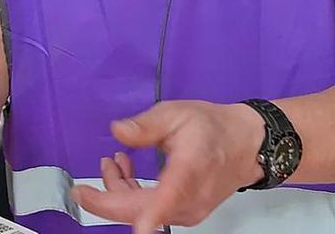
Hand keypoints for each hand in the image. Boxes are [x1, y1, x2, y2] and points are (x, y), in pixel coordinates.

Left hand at [71, 100, 265, 233]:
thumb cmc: (214, 128)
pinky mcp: (184, 213)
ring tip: (114, 161)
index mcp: (188, 173)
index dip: (144, 214)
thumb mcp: (176, 114)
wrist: (246, 144)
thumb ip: (145, 125)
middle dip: (105, 198)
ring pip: (139, 213)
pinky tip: (126, 171)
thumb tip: (119, 130)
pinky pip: (149, 211)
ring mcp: (187, 211)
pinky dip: (131, 194)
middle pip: (137, 212)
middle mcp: (189, 201)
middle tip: (88, 179)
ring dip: (118, 190)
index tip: (129, 219)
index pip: (164, 200)